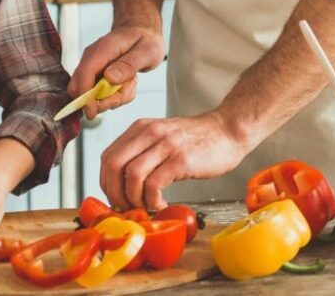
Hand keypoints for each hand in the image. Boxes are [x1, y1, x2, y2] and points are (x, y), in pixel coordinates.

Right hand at [68, 24, 164, 119]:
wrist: (143, 32)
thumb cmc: (146, 40)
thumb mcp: (147, 51)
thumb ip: (129, 65)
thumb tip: (109, 78)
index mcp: (103, 49)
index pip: (84, 75)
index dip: (85, 97)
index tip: (93, 113)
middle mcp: (92, 57)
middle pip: (80, 88)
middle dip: (101, 101)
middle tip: (124, 93)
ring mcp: (92, 66)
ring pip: (91, 95)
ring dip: (112, 97)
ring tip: (131, 83)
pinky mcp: (95, 75)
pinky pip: (99, 94)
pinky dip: (114, 95)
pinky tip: (126, 83)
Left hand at [99, 110, 252, 209]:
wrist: (228, 130)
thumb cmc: (197, 139)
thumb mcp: (163, 136)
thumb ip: (143, 152)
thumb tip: (123, 184)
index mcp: (141, 128)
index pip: (108, 157)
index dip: (106, 182)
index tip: (116, 198)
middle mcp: (149, 133)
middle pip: (114, 165)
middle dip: (114, 193)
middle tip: (126, 207)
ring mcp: (165, 145)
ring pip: (132, 176)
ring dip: (134, 199)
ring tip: (146, 207)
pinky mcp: (181, 160)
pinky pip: (154, 185)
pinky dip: (153, 201)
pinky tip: (162, 204)